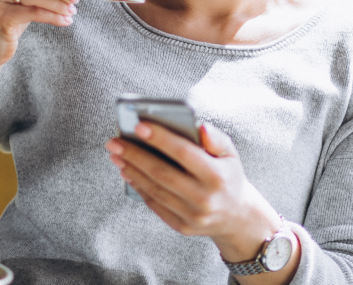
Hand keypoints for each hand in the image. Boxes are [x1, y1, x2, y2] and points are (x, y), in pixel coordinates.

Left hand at [104, 123, 299, 281]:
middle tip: (115, 141)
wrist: (237, 216)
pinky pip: (155, 204)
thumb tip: (199, 126)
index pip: (184, 153)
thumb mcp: (231, 154)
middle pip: (162, 173)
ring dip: (132, 170)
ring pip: (155, 189)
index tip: (138, 125)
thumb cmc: (228, 176)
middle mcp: (204, 198)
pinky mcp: (182, 226)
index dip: (160, 138)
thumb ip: (216, 138)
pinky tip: (128, 172)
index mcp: (217, 176)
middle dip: (135, 155)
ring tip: (117, 154)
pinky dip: (139, 187)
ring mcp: (192, 215)